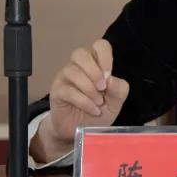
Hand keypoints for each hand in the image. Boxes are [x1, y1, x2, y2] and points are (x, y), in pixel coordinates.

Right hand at [32, 39, 129, 161]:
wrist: (80, 130)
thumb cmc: (98, 110)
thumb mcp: (116, 102)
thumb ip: (119, 89)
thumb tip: (110, 79)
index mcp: (95, 64)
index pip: (99, 46)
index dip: (105, 56)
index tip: (109, 74)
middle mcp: (78, 67)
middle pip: (80, 53)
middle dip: (94, 70)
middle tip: (103, 88)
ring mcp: (65, 78)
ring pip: (73, 71)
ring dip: (89, 88)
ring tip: (99, 103)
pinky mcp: (57, 91)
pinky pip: (68, 90)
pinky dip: (83, 101)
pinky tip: (93, 109)